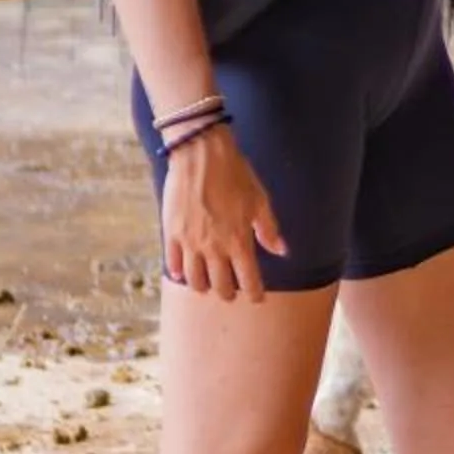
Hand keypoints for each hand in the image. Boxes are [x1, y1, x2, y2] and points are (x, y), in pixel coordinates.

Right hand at [162, 128, 286, 300]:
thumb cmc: (236, 174)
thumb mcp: (260, 200)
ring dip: (202, 287)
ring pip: (194, 280)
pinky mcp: (171, 233)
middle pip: (220, 285)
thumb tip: (281, 251)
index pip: (249, 279)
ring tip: (207, 286)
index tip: (257, 298)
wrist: (201, 154)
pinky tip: (182, 273)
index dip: (255, 293)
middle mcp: (214, 247)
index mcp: (239, 240)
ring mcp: (190, 242)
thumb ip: (269, 229)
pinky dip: (178, 272)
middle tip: (231, 294)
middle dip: (227, 293)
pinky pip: (172, 262)